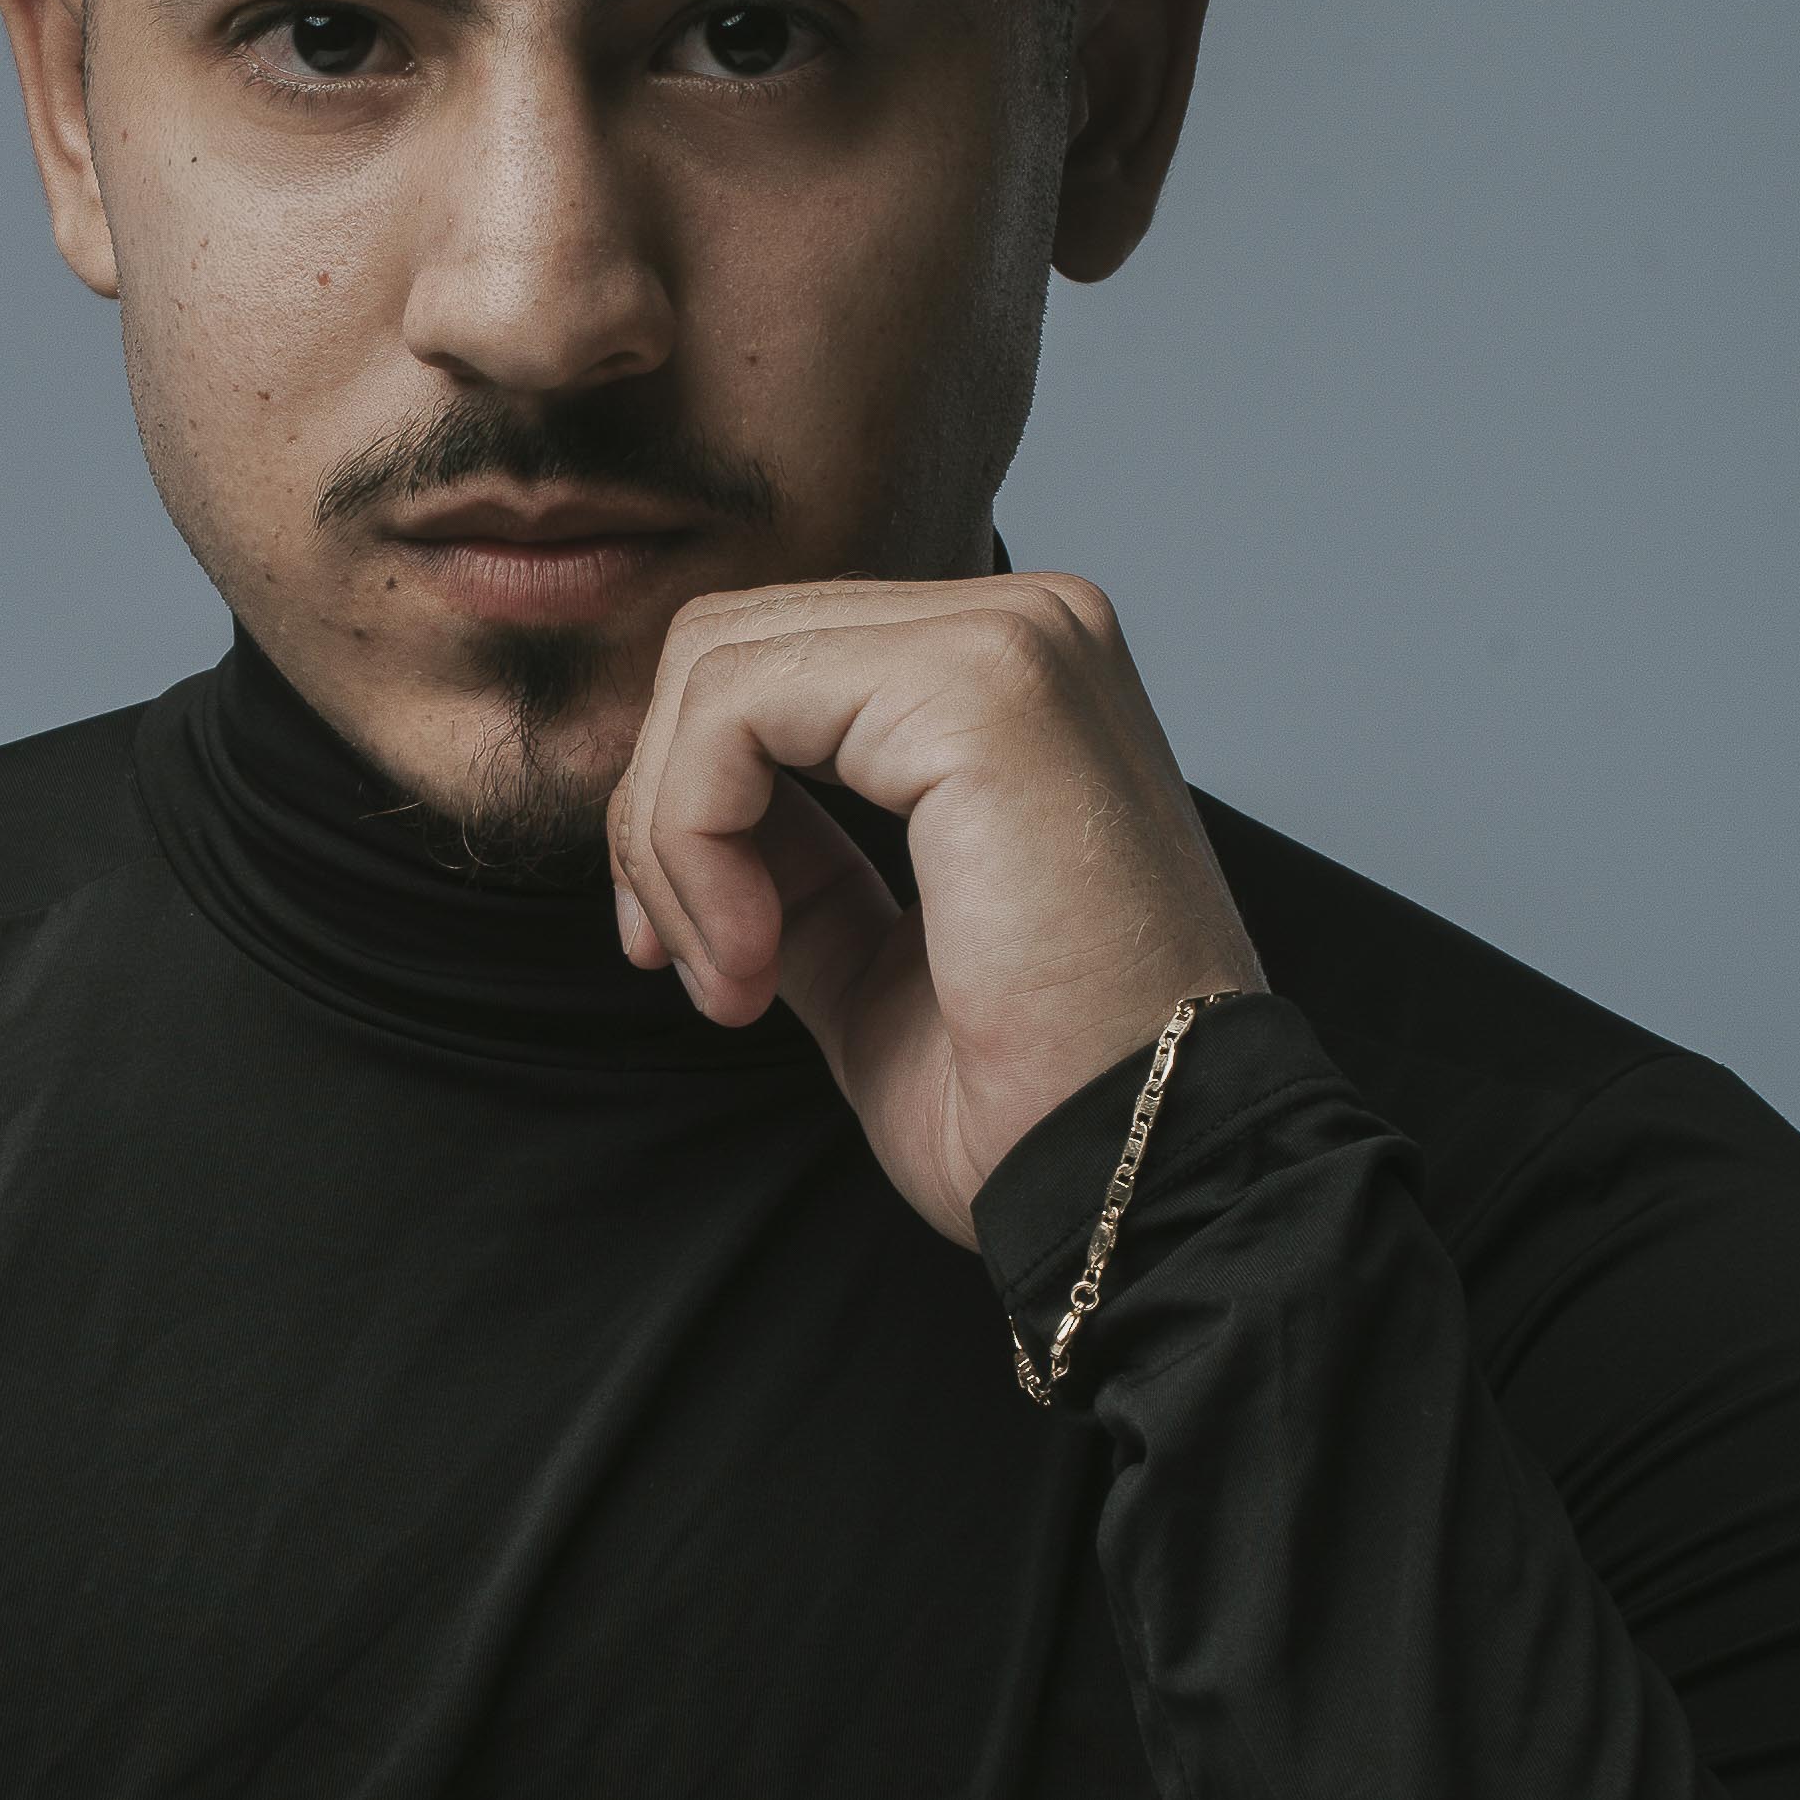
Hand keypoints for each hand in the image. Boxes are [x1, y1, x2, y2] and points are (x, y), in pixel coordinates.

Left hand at [605, 570, 1264, 1242]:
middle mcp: (1030, 628)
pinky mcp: (978, 686)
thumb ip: (797, 866)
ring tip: (734, 977)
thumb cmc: (1041, 1099)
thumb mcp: (874, 960)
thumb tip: (688, 821)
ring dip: (673, 844)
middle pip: (731, 645)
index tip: (692, 952)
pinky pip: (734, 708)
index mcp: (1016, 680)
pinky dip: (694, 842)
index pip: (778, 663)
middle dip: (659, 818)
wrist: (1140, 1171)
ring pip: (716, 668)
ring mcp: (1012, 642)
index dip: (684, 804)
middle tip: (689, 964)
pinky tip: (755, 960)